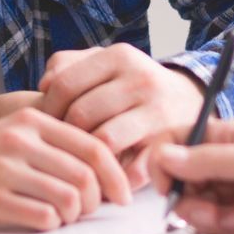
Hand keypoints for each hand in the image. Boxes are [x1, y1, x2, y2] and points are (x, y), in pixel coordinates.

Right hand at [0, 108, 132, 232]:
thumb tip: (102, 169)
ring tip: (61, 217)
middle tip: (88, 212)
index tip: (121, 194)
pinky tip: (40, 221)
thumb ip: (52, 143)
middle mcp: (20, 140)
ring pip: (68, 200)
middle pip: (86, 176)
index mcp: (31, 120)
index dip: (116, 175)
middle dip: (96, 202)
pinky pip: (42, 218)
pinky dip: (51, 225)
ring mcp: (4, 169)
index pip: (93, 146)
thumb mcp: (12, 133)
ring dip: (73, 216)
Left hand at [38, 43, 207, 168]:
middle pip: (80, 114)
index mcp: (119, 57)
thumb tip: (44, 85)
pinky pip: (132, 169)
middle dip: (66, 134)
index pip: (64, 85)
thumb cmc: (134, 83)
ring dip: (88, 156)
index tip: (48, 122)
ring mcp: (157, 113)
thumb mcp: (106, 63)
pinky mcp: (169, 144)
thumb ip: (68, 64)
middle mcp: (140, 81)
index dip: (48, 108)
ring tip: (82, 160)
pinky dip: (115, 177)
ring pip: (103, 142)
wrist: (189, 100)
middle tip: (63, 145)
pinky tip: (108, 173)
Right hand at [150, 119, 233, 233]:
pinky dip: (231, 232)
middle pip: (179, 184)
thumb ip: (210, 159)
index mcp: (224, 137)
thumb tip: (166, 156)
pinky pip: (215, 229)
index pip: (173, 143)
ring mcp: (229, 191)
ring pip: (195, 210)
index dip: (163, 165)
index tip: (170, 187)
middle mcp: (222, 162)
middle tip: (219, 212)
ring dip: (216, 220)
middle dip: (196, 204)